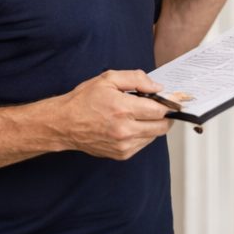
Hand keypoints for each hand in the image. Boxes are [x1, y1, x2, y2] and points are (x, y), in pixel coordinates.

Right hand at [52, 70, 173, 160]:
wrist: (64, 124)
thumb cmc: (84, 101)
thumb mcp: (108, 79)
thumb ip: (136, 79)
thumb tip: (157, 87)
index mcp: (122, 109)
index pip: (160, 110)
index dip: (168, 104)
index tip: (169, 100)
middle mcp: (124, 130)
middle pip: (162, 126)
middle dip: (165, 116)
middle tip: (158, 107)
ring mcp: (123, 145)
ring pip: (154, 136)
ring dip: (153, 125)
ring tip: (139, 115)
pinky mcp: (121, 154)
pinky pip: (143, 144)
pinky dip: (143, 134)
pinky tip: (131, 125)